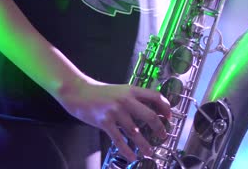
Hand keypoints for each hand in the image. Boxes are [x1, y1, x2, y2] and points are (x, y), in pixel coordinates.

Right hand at [57, 77, 171, 161]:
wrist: (78, 92)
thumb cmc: (100, 92)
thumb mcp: (121, 90)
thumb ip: (134, 99)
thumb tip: (149, 110)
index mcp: (132, 90)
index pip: (155, 96)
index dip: (165, 107)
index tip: (169, 116)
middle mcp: (126, 100)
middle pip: (150, 116)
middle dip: (159, 128)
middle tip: (163, 136)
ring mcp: (115, 111)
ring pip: (135, 131)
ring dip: (144, 144)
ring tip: (149, 152)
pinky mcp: (104, 122)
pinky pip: (119, 139)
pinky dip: (126, 150)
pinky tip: (131, 156)